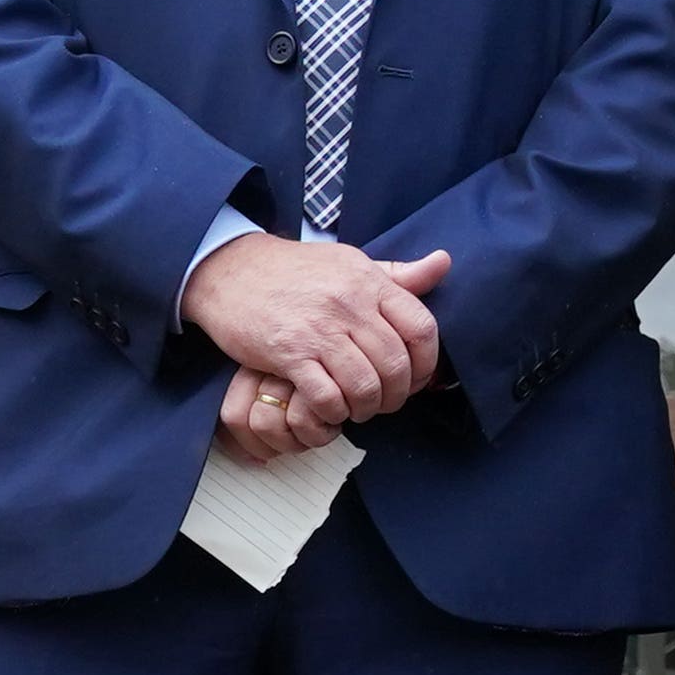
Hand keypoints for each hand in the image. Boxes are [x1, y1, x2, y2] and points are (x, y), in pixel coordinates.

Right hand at [186, 233, 447, 450]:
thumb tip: (444, 263)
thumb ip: (397, 274)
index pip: (422, 328)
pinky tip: (330, 408)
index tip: (417, 378)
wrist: (230, 270)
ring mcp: (318, 329)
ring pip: (365, 385)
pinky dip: (334, 411)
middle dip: (397, 394)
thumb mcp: (350, 263)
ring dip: (367, 408)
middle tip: (385, 402)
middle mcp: (349, 304)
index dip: (427, 363)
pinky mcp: (288, 353)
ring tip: (359, 408)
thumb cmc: (296, 271)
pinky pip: (326, 396)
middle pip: (396, 365)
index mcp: (369, 282)